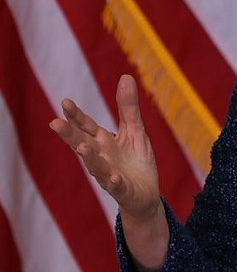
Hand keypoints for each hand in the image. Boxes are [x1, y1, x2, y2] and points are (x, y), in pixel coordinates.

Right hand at [49, 74, 160, 221]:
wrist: (146, 195)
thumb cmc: (135, 162)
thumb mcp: (135, 130)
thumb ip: (128, 107)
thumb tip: (126, 76)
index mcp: (103, 142)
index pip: (86, 126)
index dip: (76, 115)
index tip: (65, 102)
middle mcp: (102, 158)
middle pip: (83, 144)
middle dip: (70, 135)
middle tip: (55, 123)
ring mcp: (110, 175)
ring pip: (96, 166)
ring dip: (88, 157)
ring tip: (81, 147)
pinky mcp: (123, 190)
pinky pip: (117, 186)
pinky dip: (114, 182)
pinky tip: (113, 177)